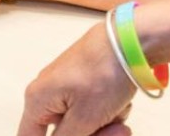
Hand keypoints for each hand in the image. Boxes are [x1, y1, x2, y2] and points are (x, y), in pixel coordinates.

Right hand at [19, 23, 138, 135]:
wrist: (131, 41)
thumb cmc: (104, 73)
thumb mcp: (84, 119)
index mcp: (37, 100)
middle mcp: (47, 93)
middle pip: (63, 133)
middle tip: (118, 131)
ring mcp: (66, 87)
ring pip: (81, 124)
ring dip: (103, 125)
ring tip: (119, 112)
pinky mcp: (84, 82)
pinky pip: (92, 110)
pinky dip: (107, 112)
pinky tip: (120, 103)